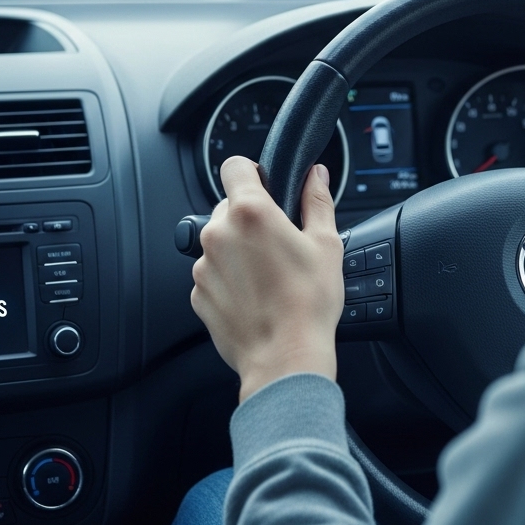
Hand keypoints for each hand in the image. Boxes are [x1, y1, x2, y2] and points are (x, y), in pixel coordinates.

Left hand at [190, 157, 344, 401]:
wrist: (285, 358)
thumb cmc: (308, 303)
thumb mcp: (325, 243)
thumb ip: (317, 200)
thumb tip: (316, 175)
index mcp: (250, 212)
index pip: (234, 166)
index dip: (252, 172)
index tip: (266, 186)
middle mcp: (218, 234)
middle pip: (228, 206)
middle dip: (251, 217)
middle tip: (279, 242)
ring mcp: (203, 266)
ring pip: (220, 241)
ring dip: (239, 249)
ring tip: (270, 275)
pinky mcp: (198, 293)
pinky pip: (213, 273)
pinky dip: (230, 278)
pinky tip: (256, 295)